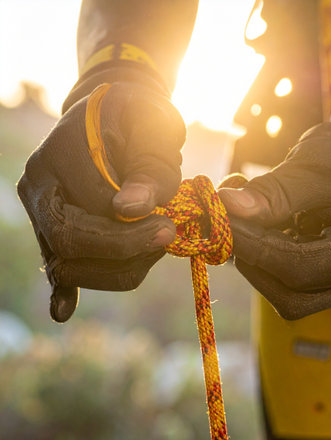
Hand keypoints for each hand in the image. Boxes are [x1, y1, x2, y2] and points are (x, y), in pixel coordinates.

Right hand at [18, 80, 185, 321]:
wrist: (115, 118)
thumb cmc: (141, 120)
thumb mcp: (155, 129)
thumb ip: (149, 168)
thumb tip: (130, 210)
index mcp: (62, 152)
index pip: (92, 204)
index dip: (132, 225)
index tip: (170, 225)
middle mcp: (39, 183)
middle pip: (69, 240)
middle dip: (123, 249)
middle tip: (167, 238)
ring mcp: (40, 208)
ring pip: (68, 261)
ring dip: (116, 266)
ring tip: (154, 247)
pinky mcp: (50, 228)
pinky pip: (57, 264)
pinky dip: (66, 288)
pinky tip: (63, 310)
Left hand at [220, 88, 330, 318]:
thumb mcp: (317, 165)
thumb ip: (275, 192)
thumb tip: (228, 206)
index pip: (300, 269)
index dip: (254, 248)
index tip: (221, 222)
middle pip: (292, 293)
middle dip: (253, 259)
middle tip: (228, 222)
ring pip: (289, 292)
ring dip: (257, 258)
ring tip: (246, 215)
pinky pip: (295, 279)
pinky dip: (269, 255)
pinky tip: (262, 222)